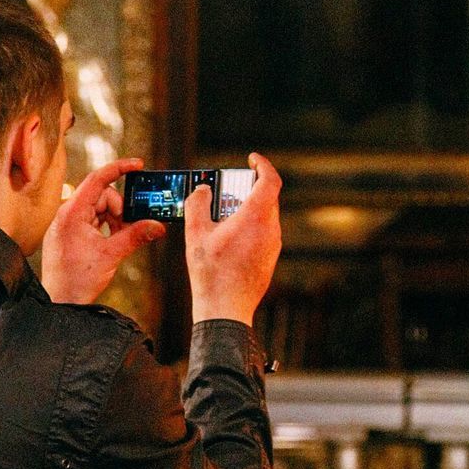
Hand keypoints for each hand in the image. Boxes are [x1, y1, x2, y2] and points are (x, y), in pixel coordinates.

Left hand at [41, 158, 166, 304]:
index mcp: (72, 213)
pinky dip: (106, 226)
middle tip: (130, 228)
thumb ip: (136, 235)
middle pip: (102, 196)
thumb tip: (157, 226)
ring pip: (98, 208)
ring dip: (114, 220)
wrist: (61, 301)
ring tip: (120, 239)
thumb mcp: (112, 254)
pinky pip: (91, 219)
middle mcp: (66, 213)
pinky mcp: (68, 232)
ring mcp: (66, 223)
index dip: (119, 169)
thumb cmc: (78, 279)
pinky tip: (112, 241)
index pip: (98, 180)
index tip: (137, 165)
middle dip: (120, 209)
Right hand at [186, 152, 281, 324]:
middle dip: (247, 188)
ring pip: (265, 216)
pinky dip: (250, 226)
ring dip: (247, 208)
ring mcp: (273, 245)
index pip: (270, 180)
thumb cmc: (211, 272)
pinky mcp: (270, 258)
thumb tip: (202, 191)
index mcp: (256, 217)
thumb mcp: (195, 233)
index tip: (252, 159)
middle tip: (227, 189)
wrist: (226, 309)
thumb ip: (197, 204)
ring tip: (223, 215)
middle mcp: (271, 229)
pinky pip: (263, 233)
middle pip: (266, 198)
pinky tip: (229, 237)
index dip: (263, 165)